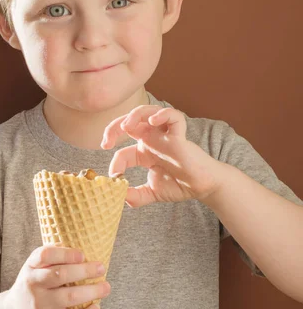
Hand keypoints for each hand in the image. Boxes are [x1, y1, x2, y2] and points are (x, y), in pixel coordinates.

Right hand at [3, 245, 110, 308]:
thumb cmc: (36, 282)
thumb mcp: (37, 266)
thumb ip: (55, 257)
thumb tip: (87, 250)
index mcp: (31, 265)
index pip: (45, 254)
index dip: (65, 253)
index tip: (82, 255)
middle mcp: (32, 283)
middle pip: (60, 274)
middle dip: (85, 270)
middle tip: (101, 268)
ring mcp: (38, 305)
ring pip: (69, 297)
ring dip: (92, 291)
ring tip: (106, 288)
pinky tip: (96, 307)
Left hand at [101, 105, 224, 206]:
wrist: (202, 188)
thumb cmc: (180, 185)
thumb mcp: (152, 193)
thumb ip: (135, 197)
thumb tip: (118, 196)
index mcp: (144, 152)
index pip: (122, 151)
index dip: (115, 162)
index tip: (114, 176)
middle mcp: (152, 140)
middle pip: (129, 122)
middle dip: (113, 127)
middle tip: (106, 142)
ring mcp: (165, 135)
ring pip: (147, 112)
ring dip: (134, 115)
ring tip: (126, 126)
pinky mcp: (179, 135)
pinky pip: (173, 116)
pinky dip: (162, 114)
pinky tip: (152, 122)